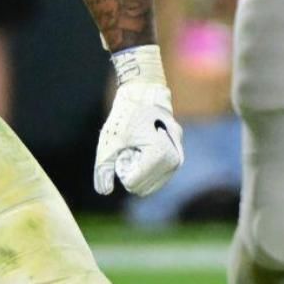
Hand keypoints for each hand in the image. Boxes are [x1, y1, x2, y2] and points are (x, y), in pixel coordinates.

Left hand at [94, 45, 183, 196]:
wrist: (144, 91)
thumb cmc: (125, 115)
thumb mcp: (109, 142)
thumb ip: (104, 168)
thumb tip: (104, 192)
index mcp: (160, 155)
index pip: (133, 183)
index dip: (121, 167)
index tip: (123, 148)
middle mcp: (175, 158)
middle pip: (145, 186)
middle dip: (132, 170)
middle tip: (129, 147)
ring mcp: (179, 156)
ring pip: (154, 182)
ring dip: (141, 169)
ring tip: (137, 146)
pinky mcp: (179, 153)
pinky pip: (161, 174)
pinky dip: (149, 166)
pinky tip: (143, 148)